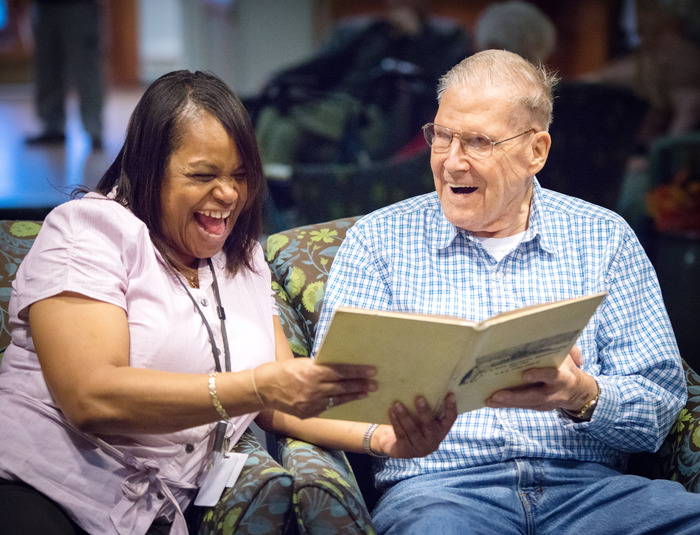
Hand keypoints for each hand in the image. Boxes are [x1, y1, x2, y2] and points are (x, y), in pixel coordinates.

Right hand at [254, 359, 376, 418]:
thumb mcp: (302, 363)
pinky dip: (338, 404)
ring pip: (338, 399)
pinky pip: (327, 408)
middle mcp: (313, 388)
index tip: (371, 371)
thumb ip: (319, 367)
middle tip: (375, 384)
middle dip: (360, 385)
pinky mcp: (307, 414)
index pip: (340, 371)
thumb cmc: (282, 370)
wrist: (263, 389)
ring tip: (366, 393)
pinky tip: (348, 401)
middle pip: (342, 387)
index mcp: (312, 372)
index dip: (357, 372)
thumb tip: (339, 366)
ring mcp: (311, 403)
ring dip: (354, 396)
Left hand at [371, 393, 456, 457]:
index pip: (450, 418)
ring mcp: (420, 448)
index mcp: (441, 430)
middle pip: (429, 425)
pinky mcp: (406, 451)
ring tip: (397, 404)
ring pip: (412, 430)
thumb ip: (428, 407)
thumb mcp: (423, 419)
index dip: (451, 407)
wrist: (398, 445)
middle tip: (418, 398)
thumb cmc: (414, 425)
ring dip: (404, 416)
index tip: (450, 394)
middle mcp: (433, 440)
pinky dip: (395, 422)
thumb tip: (423, 383)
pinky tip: (391, 412)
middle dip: (424, 411)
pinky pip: (401, 434)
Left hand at [485, 346, 598, 411]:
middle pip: (534, 395)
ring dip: (506, 402)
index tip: (525, 374)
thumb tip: (541, 330)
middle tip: (496, 395)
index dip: (540, 375)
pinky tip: (492, 402)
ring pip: (525, 403)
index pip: (553, 376)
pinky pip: (522, 406)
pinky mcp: (539, 407)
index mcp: (564, 376)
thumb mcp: (567, 354)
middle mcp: (555, 392)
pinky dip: (507, 404)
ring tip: (489, 400)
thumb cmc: (567, 366)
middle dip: (515, 396)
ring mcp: (547, 402)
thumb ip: (559, 345)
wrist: (578, 391)